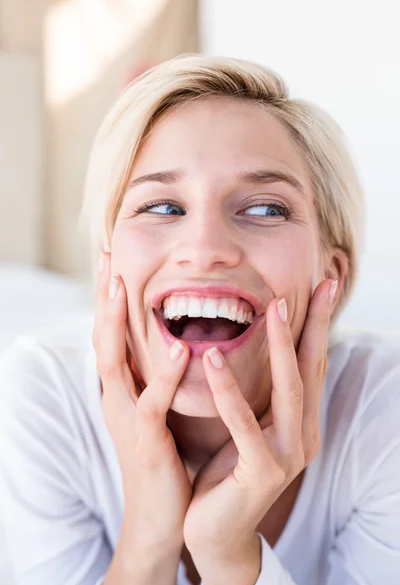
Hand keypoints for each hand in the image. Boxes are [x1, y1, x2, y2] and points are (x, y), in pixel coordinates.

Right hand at [93, 252, 191, 552]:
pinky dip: (166, 376)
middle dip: (101, 298)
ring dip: (113, 323)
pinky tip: (181, 349)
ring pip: (112, 362)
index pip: (111, 333)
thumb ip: (161, 376)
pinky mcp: (146, 441)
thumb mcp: (159, 409)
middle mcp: (118, 398)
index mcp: (124, 389)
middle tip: (105, 258)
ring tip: (120, 286)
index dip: (108, 297)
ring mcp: (127, 418)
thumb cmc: (168, 457)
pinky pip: (153, 404)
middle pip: (101, 338)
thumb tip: (176, 338)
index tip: (111, 258)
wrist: (163, 516)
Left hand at [183, 279, 335, 576]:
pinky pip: (245, 426)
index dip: (318, 325)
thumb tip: (250, 351)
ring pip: (289, 392)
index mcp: (298, 422)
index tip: (324, 286)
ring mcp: (287, 455)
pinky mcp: (262, 473)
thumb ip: (256, 395)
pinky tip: (214, 359)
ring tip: (274, 308)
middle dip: (316, 325)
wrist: (215, 533)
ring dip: (282, 348)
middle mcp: (302, 435)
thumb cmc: (226, 472)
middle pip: (312, 370)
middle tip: (321, 285)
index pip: (311, 363)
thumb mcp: (247, 426)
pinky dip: (230, 392)